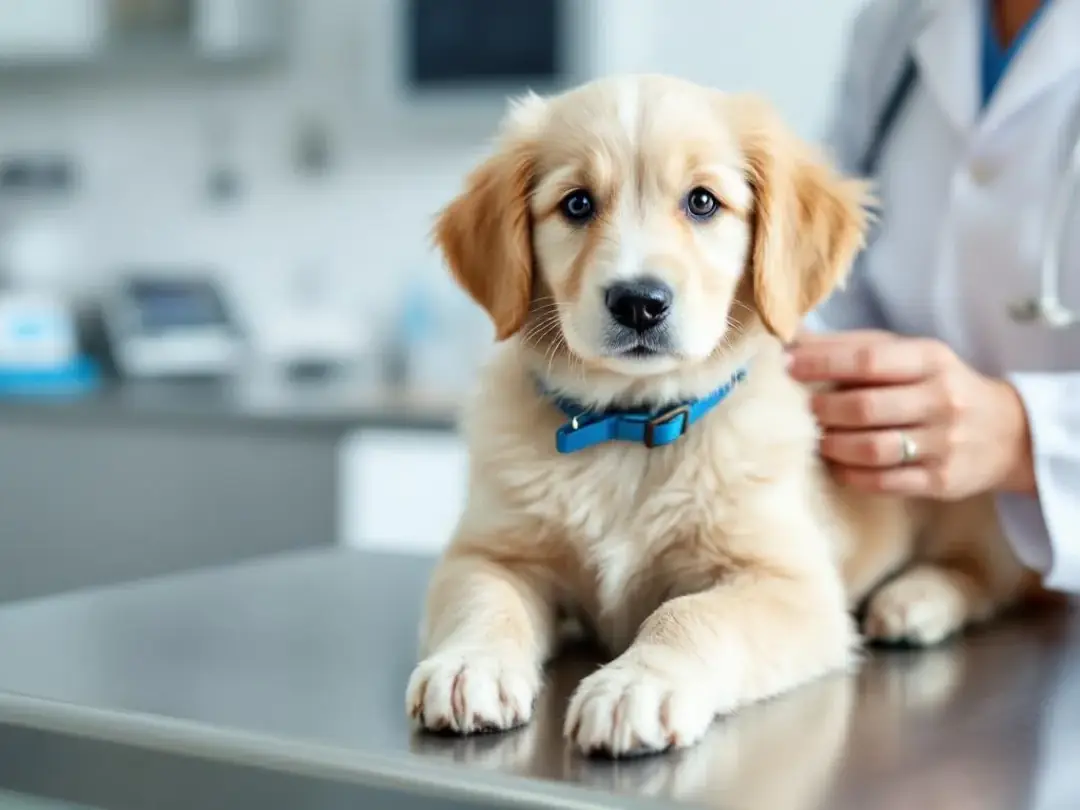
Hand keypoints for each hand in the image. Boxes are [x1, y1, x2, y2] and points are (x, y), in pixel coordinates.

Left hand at [786, 331, 1035, 499]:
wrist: (1008, 432)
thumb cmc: (938, 386)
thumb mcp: (908, 355)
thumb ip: (852, 347)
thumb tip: (792, 337)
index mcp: (930, 359)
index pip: (868, 360)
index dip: (821, 363)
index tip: (787, 367)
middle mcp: (942, 399)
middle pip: (866, 407)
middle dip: (824, 410)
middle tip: (802, 412)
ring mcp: (944, 443)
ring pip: (874, 448)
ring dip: (833, 445)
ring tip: (817, 440)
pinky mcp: (942, 481)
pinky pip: (885, 482)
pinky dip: (851, 475)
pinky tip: (836, 466)